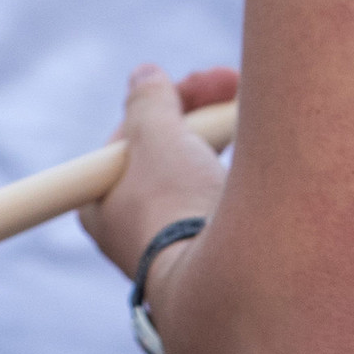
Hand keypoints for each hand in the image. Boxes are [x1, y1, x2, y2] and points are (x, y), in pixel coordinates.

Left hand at [78, 64, 235, 287]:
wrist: (219, 277)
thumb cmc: (174, 206)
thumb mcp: (156, 136)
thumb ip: (149, 101)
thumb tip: (144, 76)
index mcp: (99, 204)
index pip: (128, 137)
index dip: (163, 105)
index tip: (192, 87)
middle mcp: (130, 229)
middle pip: (163, 153)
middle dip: (200, 115)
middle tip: (233, 84)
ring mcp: (169, 243)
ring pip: (194, 174)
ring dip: (221, 140)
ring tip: (246, 118)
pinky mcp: (204, 254)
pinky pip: (216, 199)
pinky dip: (235, 173)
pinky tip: (254, 156)